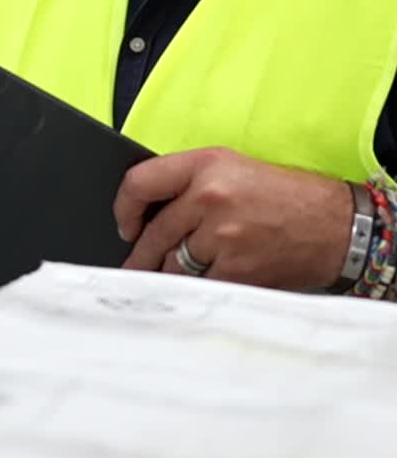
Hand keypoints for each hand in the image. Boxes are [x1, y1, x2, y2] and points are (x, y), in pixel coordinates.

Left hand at [114, 147, 352, 291]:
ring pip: (172, 266)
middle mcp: (210, 197)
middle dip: (140, 256)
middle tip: (133, 267)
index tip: (125, 225)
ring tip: (167, 279)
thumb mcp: (233, 168)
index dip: (123, 209)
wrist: (334, 225)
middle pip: (154, 234)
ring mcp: (222, 236)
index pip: (140, 183)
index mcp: (206, 165)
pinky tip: (198, 290)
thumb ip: (190, 184)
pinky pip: (198, 287)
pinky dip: (195, 292)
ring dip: (168, 276)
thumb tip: (147, 213)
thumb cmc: (284, 196)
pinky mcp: (236, 270)